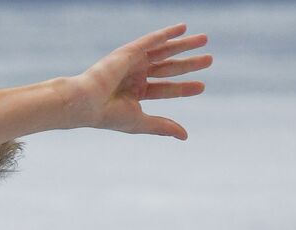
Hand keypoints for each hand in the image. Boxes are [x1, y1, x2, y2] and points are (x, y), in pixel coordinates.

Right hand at [68, 23, 211, 138]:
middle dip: (189, 64)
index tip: (202, 86)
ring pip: (163, 51)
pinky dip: (166, 34)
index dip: (184, 88)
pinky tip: (183, 28)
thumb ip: (162, 126)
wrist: (85, 103)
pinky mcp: (127, 52)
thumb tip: (185, 136)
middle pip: (168, 68)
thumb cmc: (107, 115)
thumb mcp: (140, 121)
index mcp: (135, 93)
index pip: (165, 89)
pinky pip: (151, 40)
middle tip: (210, 59)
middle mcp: (134, 76)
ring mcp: (131, 63)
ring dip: (183, 45)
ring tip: (205, 39)